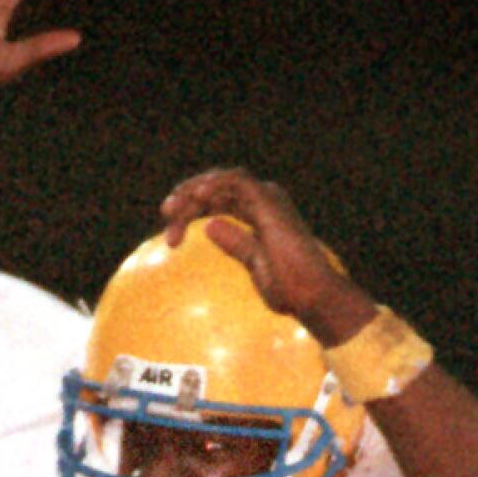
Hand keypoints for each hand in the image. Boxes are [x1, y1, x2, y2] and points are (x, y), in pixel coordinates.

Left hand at [157, 168, 372, 342]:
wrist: (312, 295)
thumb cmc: (289, 287)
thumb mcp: (253, 263)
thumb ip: (234, 243)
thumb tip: (210, 226)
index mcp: (259, 214)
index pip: (219, 201)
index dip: (192, 210)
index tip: (170, 234)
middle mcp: (264, 200)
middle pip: (217, 188)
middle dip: (188, 197)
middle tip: (165, 212)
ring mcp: (268, 198)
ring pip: (223, 182)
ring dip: (195, 191)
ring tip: (173, 208)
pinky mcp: (269, 202)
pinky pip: (237, 182)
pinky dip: (215, 185)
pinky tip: (196, 197)